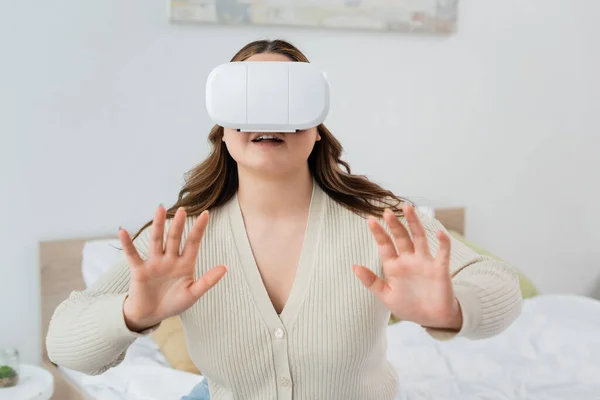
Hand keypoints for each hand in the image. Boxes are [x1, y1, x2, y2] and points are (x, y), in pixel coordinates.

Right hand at [119, 206, 226, 331]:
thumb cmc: (174, 303)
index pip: (193, 242)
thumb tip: (225, 267)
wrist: (151, 315)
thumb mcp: (193, 293)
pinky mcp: (139, 270)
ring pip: (157, 240)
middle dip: (179, 225)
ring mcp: (154, 263)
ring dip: (158, 226)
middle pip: (175, 238)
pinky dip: (127, 243)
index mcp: (185, 264)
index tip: (206, 213)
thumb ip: (208, 281)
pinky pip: (132, 254)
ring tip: (160, 209)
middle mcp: (169, 259)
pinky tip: (123, 231)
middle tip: (183, 209)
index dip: (199, 229)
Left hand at [353, 204, 461, 330]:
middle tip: (387, 211)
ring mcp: (424, 262)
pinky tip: (439, 232)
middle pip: (401, 237)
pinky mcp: (440, 268)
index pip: (385, 245)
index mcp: (394, 266)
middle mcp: (409, 260)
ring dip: (414, 222)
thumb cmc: (409, 306)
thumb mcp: (386, 296)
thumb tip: (354, 267)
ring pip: (419, 237)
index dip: (378, 233)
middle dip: (394, 224)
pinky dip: (443, 242)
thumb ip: (371, 282)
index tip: (370, 220)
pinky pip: (443, 252)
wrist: (432, 319)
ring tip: (408, 208)